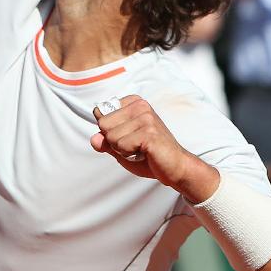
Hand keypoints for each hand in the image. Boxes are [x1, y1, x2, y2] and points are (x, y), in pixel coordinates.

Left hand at [91, 96, 217, 199]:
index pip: (100, 113)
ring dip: (122, 149)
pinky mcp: (149, 132)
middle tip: (134, 145)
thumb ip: (106, 142)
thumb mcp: (122, 148)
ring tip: (140, 149)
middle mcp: (140, 106)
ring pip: (111, 136)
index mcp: (133, 103)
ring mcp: (146, 117)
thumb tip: (94, 139)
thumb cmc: (150, 155)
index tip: (127, 136)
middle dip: (114, 141)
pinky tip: (144, 153)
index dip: (108, 131)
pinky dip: (128, 155)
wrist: (176, 167)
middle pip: (103, 124)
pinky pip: (121, 146)